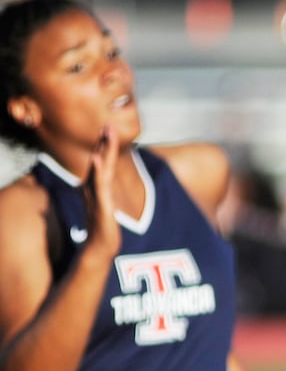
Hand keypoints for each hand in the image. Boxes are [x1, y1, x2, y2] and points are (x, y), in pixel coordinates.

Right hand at [80, 124, 122, 258]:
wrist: (100, 246)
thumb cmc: (101, 227)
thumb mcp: (102, 205)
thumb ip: (100, 193)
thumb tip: (95, 186)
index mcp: (94, 186)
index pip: (100, 162)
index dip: (104, 145)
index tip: (108, 129)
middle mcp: (92, 188)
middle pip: (100, 160)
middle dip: (105, 142)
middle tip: (108, 124)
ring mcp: (95, 195)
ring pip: (100, 169)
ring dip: (103, 151)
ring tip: (105, 135)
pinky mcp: (101, 204)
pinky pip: (99, 185)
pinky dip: (97, 171)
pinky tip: (97, 159)